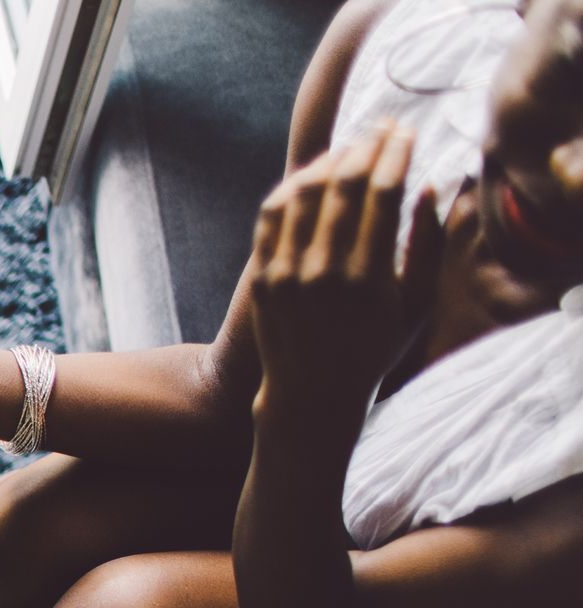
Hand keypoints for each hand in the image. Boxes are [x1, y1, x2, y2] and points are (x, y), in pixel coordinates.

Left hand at [249, 123, 443, 411]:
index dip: (396, 152)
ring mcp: (286, 274)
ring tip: (349, 146)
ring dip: (329, 158)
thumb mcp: (416, 306)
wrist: (311, 395)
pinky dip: (293, 186)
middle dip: (367, 144)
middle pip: (344, 183)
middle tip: (382, 125)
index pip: (382, 192)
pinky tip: (313, 174)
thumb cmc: (373, 349)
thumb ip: (428, 245)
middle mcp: (324, 272)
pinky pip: (272, 215)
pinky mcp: (262, 277)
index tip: (406, 131)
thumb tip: (432, 185)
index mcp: (369, 277)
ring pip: (304, 192)